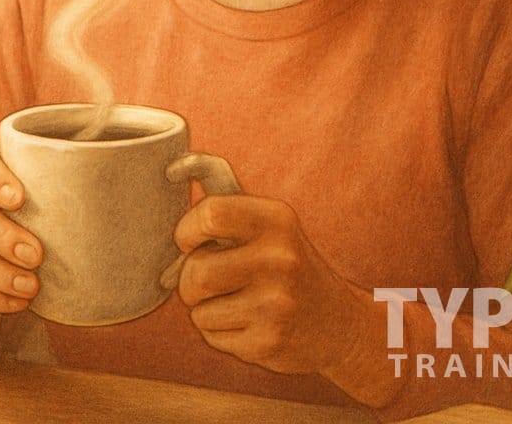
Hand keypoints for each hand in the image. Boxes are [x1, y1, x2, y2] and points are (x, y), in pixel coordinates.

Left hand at [173, 195, 368, 377]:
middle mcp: (279, 258)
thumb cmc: (288, 265)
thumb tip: (174, 170)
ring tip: (232, 300)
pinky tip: (246, 322)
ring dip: (203, 307)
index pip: (211, 213)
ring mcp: (275, 303)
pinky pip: (211, 335)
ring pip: (198, 309)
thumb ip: (227, 207)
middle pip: (196, 271)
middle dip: (188, 279)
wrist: (338, 322)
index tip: (190, 240)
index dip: (188, 229)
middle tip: (205, 279)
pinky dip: (218, 330)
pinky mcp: (268, 342)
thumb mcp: (271, 225)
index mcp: (276, 219)